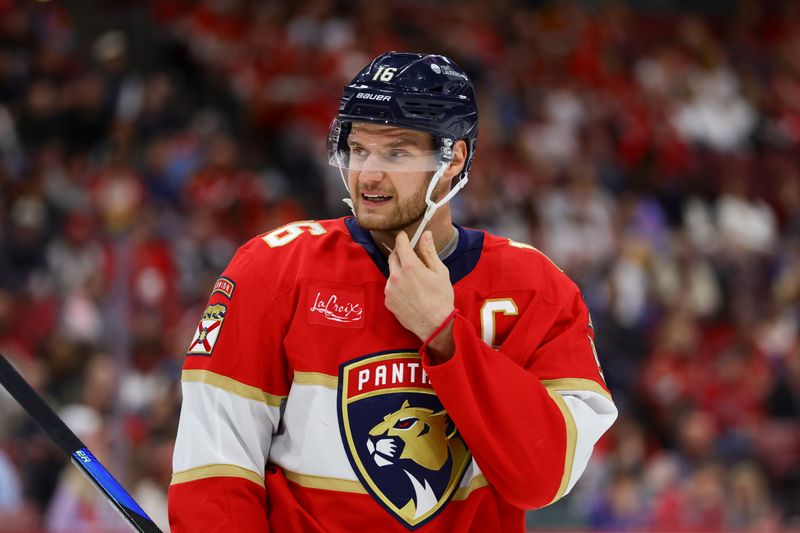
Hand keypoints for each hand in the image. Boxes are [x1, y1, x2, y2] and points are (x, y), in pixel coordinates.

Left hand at [385, 231, 454, 352]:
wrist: (435, 325)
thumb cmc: (441, 298)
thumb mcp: (440, 272)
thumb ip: (429, 252)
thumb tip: (425, 234)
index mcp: (410, 267)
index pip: (400, 244)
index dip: (402, 237)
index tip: (404, 235)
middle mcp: (396, 276)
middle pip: (392, 257)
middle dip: (399, 253)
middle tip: (409, 255)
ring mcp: (390, 289)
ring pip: (391, 273)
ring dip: (399, 271)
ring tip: (413, 280)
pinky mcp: (388, 301)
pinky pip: (390, 288)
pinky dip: (397, 286)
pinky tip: (409, 293)